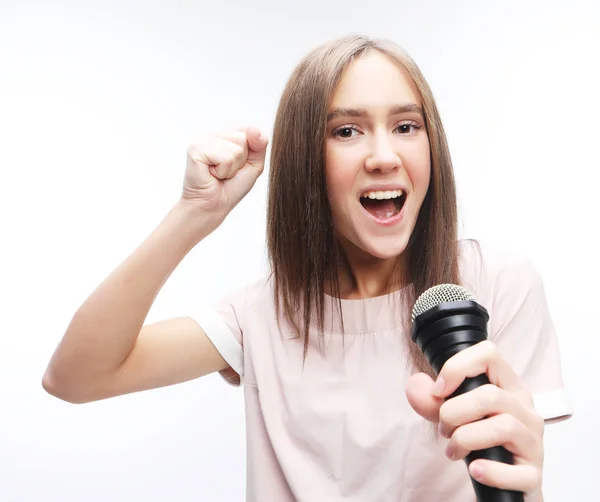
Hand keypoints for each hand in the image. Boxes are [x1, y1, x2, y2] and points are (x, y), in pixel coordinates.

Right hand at [181, 126, 268, 217]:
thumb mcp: (254, 164)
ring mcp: (203, 139)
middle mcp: (213, 133)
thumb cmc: (230, 187)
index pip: (250, 131)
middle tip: (225, 172)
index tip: (236, 166)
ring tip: (218, 174)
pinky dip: (223, 171)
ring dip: (231, 169)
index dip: (249, 154)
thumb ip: (260, 144)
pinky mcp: (196, 148)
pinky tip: (211, 174)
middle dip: (240, 162)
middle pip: (243, 139)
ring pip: (236, 149)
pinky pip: (225, 158)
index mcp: (225, 134)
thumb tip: (255, 128)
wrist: (212, 206)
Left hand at [406, 340, 544, 500]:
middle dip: (454, 413)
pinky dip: (492, 472)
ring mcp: (534, 442)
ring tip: (453, 450)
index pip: (489, 354)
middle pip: (491, 395)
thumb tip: (415, 385)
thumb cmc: (479, 441)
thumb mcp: (452, 415)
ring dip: (466, 439)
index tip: (438, 391)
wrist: (503, 479)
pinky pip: (519, 473)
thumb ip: (430, 400)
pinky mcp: (534, 475)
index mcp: (507, 386)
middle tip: (443, 430)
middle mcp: (525, 409)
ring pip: (504, 426)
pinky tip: (476, 470)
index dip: (457, 367)